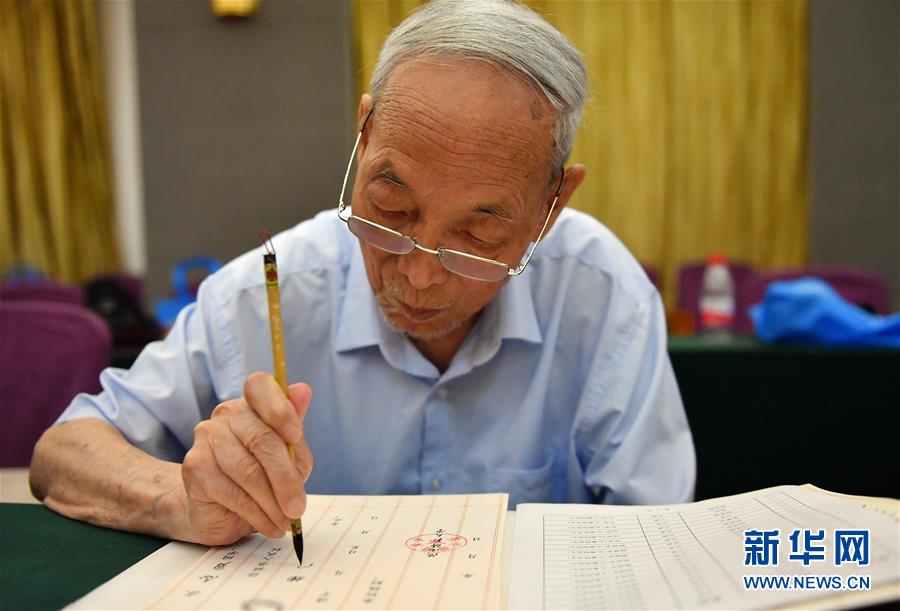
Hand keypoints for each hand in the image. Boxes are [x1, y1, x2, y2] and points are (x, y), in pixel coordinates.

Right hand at [179, 373, 312, 544]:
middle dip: (286, 478)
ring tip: (286, 521)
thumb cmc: (259, 476)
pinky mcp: (195, 468)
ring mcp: (206, 439)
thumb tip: (303, 390)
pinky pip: (234, 493)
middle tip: (299, 508)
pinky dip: (258, 514)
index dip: (280, 409)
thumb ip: (295, 433)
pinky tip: (270, 526)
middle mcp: (226, 415)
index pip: (260, 386)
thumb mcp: (287, 457)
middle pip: (261, 439)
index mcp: (252, 403)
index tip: (295, 436)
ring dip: (273, 503)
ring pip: (248, 471)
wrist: (216, 508)